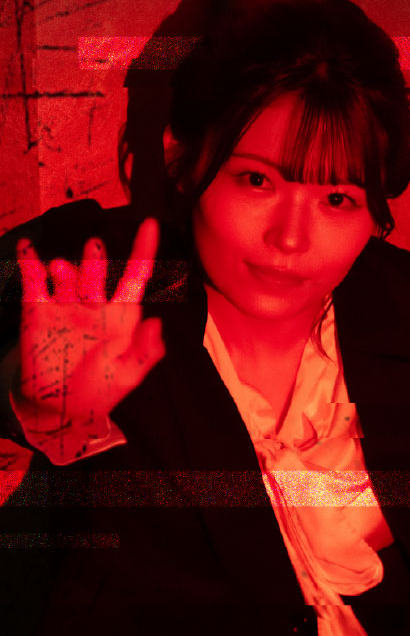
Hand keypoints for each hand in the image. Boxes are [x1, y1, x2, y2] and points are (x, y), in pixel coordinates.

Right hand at [12, 218, 165, 448]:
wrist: (58, 410)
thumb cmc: (99, 391)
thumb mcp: (127, 376)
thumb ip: (144, 352)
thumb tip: (157, 323)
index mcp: (121, 317)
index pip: (135, 277)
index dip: (143, 251)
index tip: (150, 224)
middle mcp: (94, 306)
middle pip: (96, 274)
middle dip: (95, 260)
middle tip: (94, 247)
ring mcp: (65, 307)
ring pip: (66, 277)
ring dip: (64, 270)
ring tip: (60, 270)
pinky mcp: (37, 313)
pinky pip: (33, 283)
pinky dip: (29, 264)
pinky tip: (27, 249)